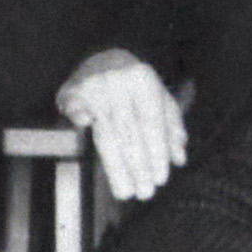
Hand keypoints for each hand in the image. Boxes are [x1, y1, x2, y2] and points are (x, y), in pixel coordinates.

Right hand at [56, 49, 188, 203]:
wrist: (106, 59)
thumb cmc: (137, 87)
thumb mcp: (161, 99)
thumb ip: (172, 127)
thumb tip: (178, 159)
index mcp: (143, 80)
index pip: (151, 122)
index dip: (156, 152)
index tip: (160, 179)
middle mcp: (118, 80)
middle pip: (128, 131)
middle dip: (137, 166)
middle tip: (144, 192)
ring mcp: (93, 84)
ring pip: (104, 131)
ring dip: (115, 165)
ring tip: (125, 191)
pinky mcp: (72, 90)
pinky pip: (73, 105)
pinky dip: (77, 114)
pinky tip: (83, 126)